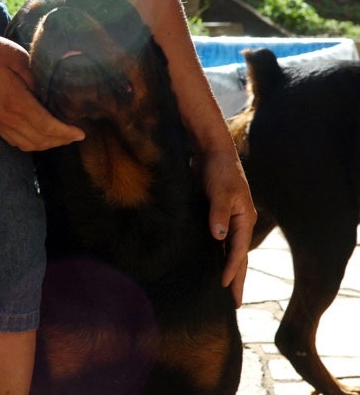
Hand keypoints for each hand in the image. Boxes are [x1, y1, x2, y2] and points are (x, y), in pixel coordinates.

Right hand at [0, 31, 84, 150]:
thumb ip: (36, 79)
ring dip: (47, 145)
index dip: (66, 132)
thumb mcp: (18, 58)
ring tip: (62, 137)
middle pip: (40, 140)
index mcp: (15, 101)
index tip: (81, 133)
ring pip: (27, 145)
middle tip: (76, 135)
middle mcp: (7, 118)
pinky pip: (15, 142)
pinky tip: (40, 137)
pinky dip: (31, 144)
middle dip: (61, 140)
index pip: (47, 126)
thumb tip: (52, 96)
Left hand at [200, 150, 256, 307]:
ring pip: (230, 252)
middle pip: (239, 256)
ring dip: (229, 271)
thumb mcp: (220, 189)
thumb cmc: (218, 169)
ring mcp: (229, 221)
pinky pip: (220, 243)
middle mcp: (239, 223)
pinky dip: (218, 256)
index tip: (224, 286)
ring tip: (226, 291)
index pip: (239, 250)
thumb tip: (218, 236)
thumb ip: (219, 212)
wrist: (212, 152)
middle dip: (237, 279)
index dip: (232, 269)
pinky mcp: (217, 217)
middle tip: (234, 304)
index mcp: (244, 218)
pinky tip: (212, 266)